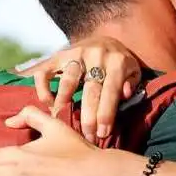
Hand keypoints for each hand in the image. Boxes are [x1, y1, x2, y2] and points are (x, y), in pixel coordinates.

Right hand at [21, 37, 141, 140]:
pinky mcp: (60, 55)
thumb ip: (131, 84)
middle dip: (88, 116)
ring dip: (63, 102)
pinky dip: (42, 87)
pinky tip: (46, 102)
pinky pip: (46, 70)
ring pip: (67, 80)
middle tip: (86, 136)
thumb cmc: (120, 63)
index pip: (111, 91)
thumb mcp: (134, 71)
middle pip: (90, 90)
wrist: (106, 39)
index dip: (106, 114)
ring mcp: (76, 54)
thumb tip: (125, 94)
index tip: (102, 133)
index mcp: (117, 62)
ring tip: (61, 120)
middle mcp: (96, 56)